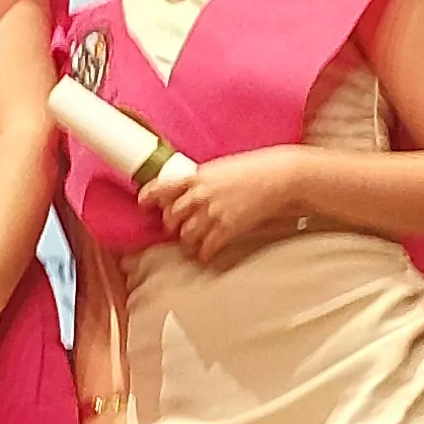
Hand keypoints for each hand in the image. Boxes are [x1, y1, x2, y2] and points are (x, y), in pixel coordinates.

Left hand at [154, 147, 314, 268]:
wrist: (280, 177)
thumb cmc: (254, 169)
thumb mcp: (220, 168)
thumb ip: (201, 180)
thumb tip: (188, 190)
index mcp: (197, 176)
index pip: (162, 187)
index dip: (149, 197)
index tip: (144, 203)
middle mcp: (200, 195)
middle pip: (171, 216)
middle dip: (172, 224)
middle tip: (176, 228)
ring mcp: (213, 213)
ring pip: (185, 235)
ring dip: (186, 241)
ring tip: (191, 244)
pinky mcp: (227, 228)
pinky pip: (206, 248)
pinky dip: (203, 254)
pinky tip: (205, 255)